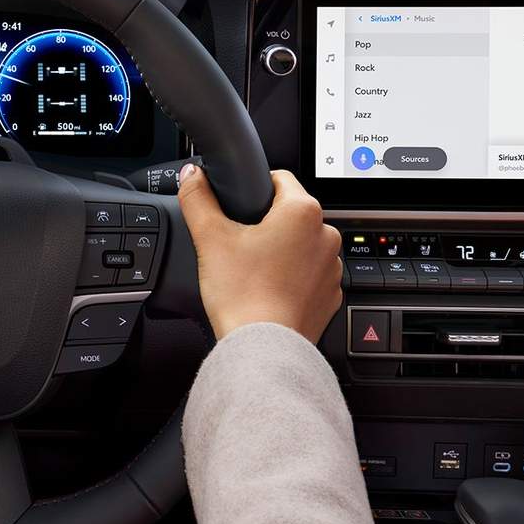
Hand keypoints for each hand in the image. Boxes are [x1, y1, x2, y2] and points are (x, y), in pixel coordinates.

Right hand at [177, 164, 341, 341]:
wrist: (263, 347)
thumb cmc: (243, 294)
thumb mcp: (210, 237)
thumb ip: (198, 198)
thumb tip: (191, 176)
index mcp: (303, 212)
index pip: (279, 179)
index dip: (253, 188)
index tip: (238, 209)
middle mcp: (326, 235)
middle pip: (290, 214)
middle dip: (266, 224)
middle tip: (239, 245)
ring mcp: (332, 268)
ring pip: (301, 244)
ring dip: (282, 250)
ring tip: (253, 270)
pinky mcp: (330, 294)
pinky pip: (309, 274)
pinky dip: (291, 277)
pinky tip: (267, 289)